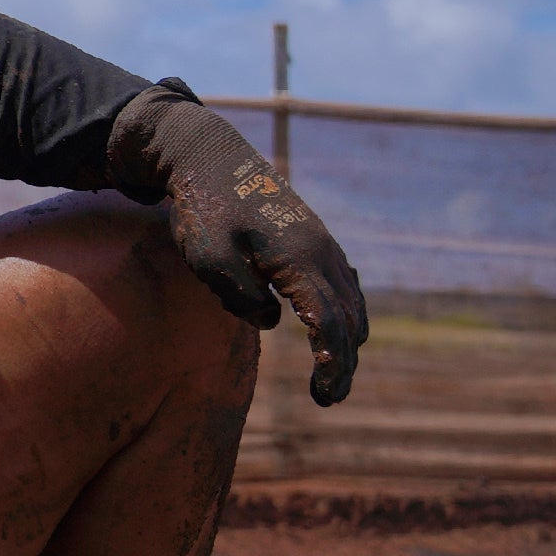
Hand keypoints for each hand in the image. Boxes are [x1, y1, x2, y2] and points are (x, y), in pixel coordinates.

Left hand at [104, 80, 370, 404]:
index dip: (332, 362)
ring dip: (348, 340)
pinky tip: (338, 331)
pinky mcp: (313, 238)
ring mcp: (322, 242)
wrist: (207, 156)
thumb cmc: (202, 209)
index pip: (329, 323)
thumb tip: (270, 322)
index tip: (323, 394)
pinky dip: (348, 312)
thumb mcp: (209, 257)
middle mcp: (322, 251)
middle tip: (326, 399)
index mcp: (299, 258)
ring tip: (332, 374)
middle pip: (348, 318)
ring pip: (353, 301)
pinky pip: (345, 282)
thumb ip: (240, 295)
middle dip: (343, 362)